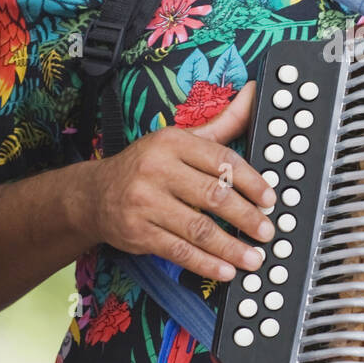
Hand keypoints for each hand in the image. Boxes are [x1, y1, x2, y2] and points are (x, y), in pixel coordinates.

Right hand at [76, 81, 274, 280]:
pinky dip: (205, 263)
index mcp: (172, 142)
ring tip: (253, 258)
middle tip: (267, 231)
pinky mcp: (137, 232)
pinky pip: (178, 251)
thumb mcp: (181, 139)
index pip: (221, 160)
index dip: (251, 181)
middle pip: (212, 195)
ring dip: (230, 247)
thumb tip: (254, 93)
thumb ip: (222, 123)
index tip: (270, 199)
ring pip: (197, 228)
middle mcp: (156, 169)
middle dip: (246, 217)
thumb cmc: (148, 166)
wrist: (93, 195)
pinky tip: (225, 270)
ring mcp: (144, 202)